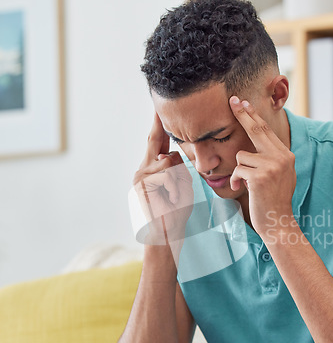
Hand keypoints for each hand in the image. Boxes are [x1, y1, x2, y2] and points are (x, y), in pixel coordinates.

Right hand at [133, 113, 193, 245]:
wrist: (164, 237)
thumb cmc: (175, 215)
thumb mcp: (182, 188)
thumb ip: (178, 169)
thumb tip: (171, 155)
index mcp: (152, 169)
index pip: (156, 140)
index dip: (158, 123)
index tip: (159, 105)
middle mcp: (142, 169)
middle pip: (166, 151)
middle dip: (175, 165)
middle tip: (175, 191)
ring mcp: (139, 176)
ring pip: (169, 162)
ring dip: (179, 183)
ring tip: (173, 200)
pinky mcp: (141, 183)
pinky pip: (167, 175)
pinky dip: (175, 189)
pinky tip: (169, 202)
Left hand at [229, 96, 295, 238]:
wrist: (278, 223)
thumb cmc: (274, 200)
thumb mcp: (280, 175)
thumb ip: (273, 158)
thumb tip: (260, 142)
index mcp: (286, 155)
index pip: (267, 131)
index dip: (253, 116)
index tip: (243, 103)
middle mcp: (282, 157)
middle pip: (257, 130)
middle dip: (243, 115)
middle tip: (232, 100)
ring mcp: (272, 166)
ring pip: (241, 156)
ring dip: (239, 171)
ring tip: (246, 184)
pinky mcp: (260, 177)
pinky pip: (237, 170)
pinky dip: (235, 180)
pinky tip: (242, 189)